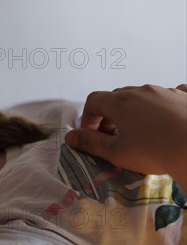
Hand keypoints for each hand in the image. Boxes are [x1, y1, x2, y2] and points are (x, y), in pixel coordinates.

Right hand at [65, 84, 186, 189]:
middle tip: (114, 138)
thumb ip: (90, 143)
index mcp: (121, 102)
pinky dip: (166, 104)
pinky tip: (170, 118)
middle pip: (118, 97)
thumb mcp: (116, 153)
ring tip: (142, 134)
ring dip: (136, 112)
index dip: (88, 118)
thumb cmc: (154, 151)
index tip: (93, 136)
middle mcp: (143, 91)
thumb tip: (70, 137)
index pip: (94, 100)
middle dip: (110, 116)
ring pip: (144, 96)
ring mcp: (167, 91)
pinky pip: (174, 93)